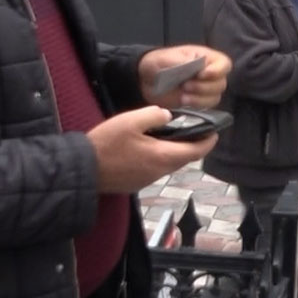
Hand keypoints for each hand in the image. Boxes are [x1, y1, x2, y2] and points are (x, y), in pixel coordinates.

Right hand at [87, 106, 217, 192]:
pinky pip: (156, 169)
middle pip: (185, 159)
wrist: (82, 170)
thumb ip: (154, 115)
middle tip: (195, 130)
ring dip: (176, 152)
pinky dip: (161, 158)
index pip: (196, 152)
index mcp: (163, 156)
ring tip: (173, 134)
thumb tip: (168, 115)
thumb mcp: (130, 120)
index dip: (208, 141)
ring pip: (170, 165)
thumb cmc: (106, 144)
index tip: (214, 131)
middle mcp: (159, 171)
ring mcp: (147, 179)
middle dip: (194, 145)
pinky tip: (151, 146)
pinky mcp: (136, 183)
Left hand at [139, 45, 231, 108]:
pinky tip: (183, 101)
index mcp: (206, 57)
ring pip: (215, 96)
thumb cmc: (159, 62)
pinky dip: (197, 105)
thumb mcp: (168, 57)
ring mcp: (205, 88)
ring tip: (183, 96)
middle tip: (186, 85)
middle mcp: (210, 73)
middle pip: (221, 83)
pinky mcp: (198, 101)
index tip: (201, 75)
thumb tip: (199, 65)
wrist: (146, 79)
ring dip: (200, 98)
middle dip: (204, 87)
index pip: (224, 64)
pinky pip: (207, 106)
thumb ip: (184, 61)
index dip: (217, 71)